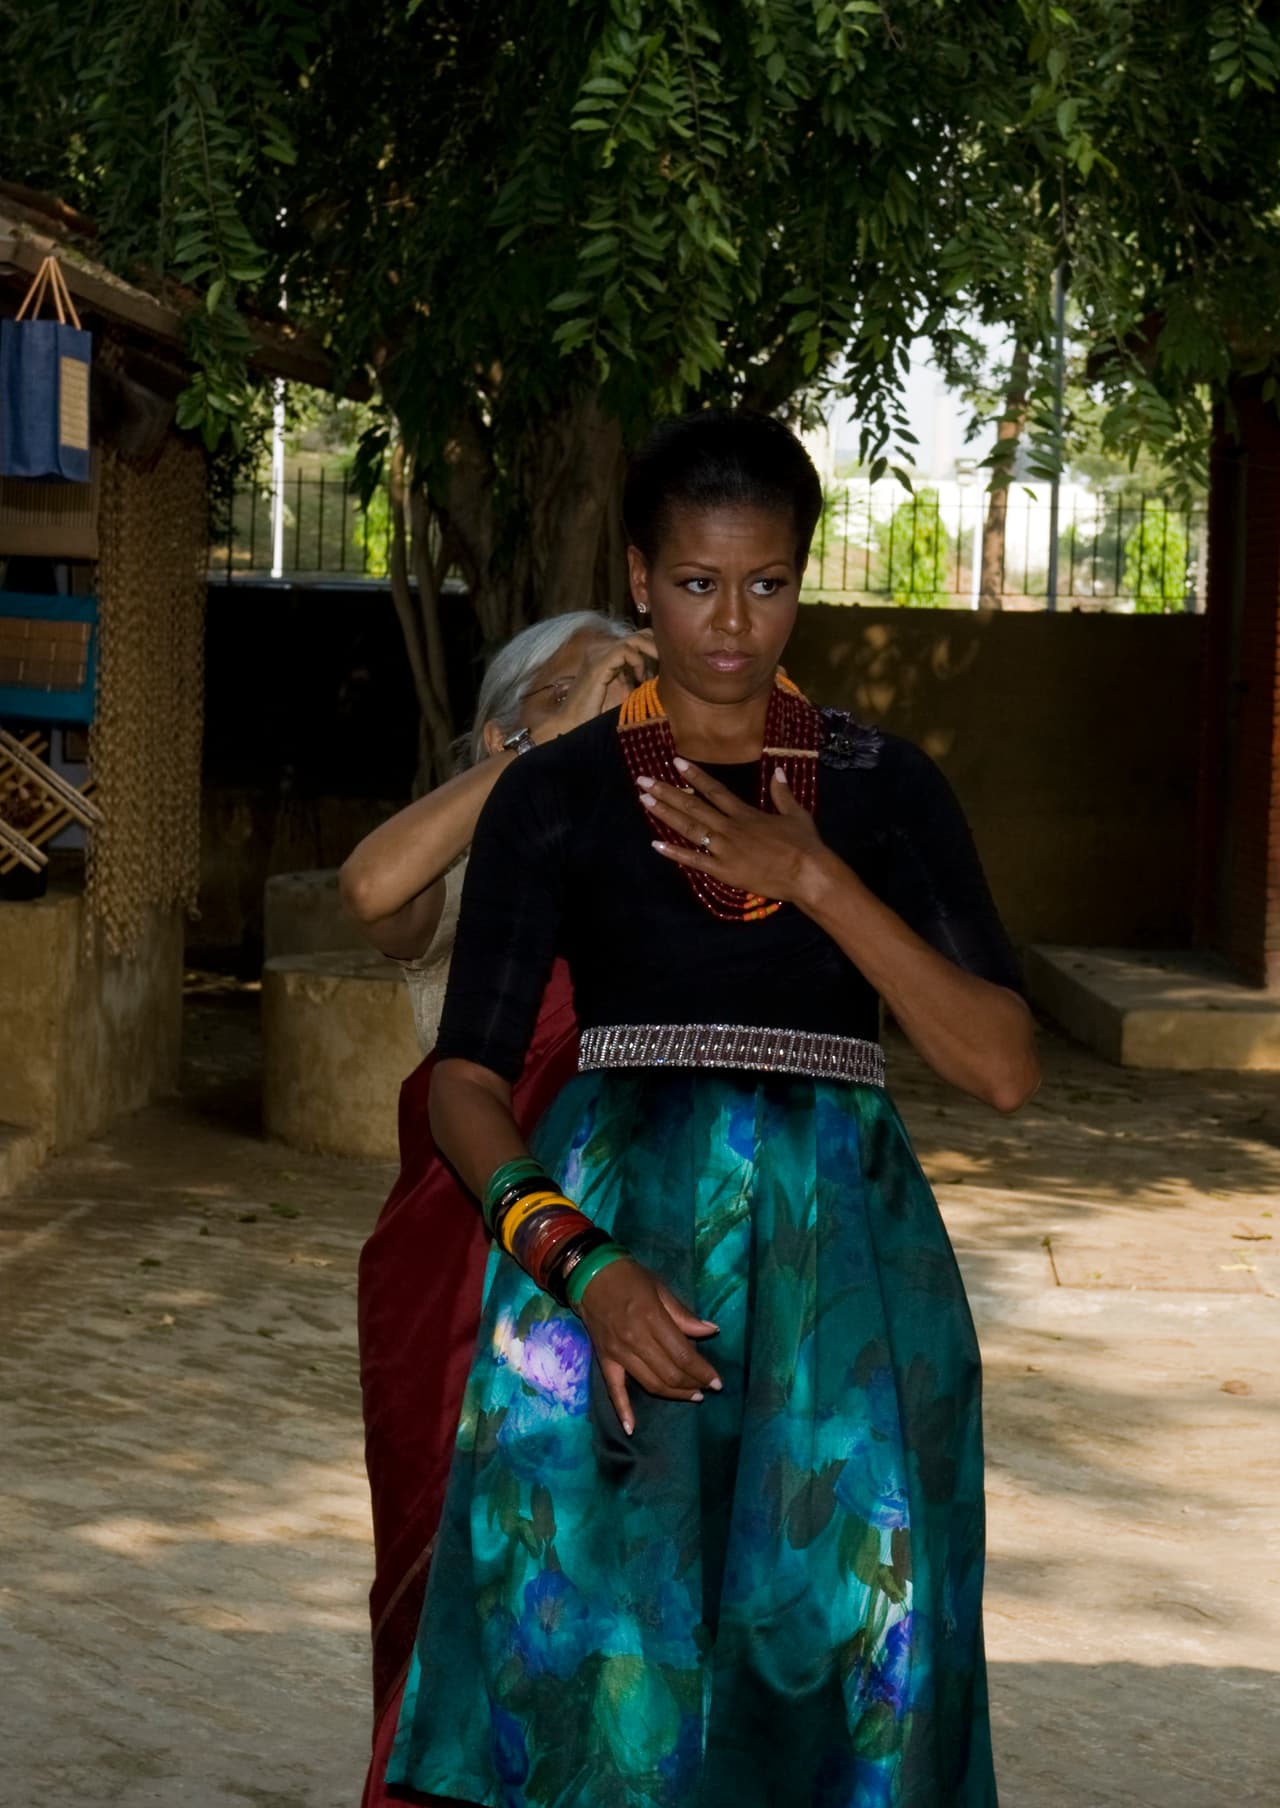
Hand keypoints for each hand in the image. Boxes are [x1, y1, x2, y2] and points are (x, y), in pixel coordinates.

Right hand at [536, 630, 656, 741]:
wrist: (572, 724)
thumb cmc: (596, 712)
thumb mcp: (623, 691)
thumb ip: (637, 677)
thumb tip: (660, 671)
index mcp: (606, 652)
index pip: (637, 638)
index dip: (654, 649)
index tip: (663, 668)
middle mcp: (601, 647)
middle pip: (639, 634)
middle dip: (657, 648)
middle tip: (666, 666)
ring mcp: (598, 653)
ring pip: (635, 638)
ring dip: (651, 653)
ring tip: (657, 671)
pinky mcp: (598, 663)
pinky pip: (626, 651)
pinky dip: (638, 663)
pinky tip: (640, 679)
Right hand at [575, 1254, 720, 1434]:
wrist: (590, 1276)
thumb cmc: (630, 1278)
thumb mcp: (661, 1288)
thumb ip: (684, 1315)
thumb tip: (712, 1331)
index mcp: (651, 1319)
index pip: (682, 1355)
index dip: (702, 1371)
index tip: (717, 1382)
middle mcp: (634, 1340)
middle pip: (669, 1373)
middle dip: (692, 1385)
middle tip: (707, 1388)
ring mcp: (618, 1353)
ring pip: (650, 1384)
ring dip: (673, 1394)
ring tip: (692, 1396)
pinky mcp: (604, 1360)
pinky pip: (614, 1390)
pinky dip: (623, 1411)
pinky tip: (632, 1429)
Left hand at [638, 758, 826, 906]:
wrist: (806, 873)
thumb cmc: (804, 845)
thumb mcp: (796, 814)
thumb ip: (782, 793)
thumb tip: (777, 771)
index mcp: (745, 813)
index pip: (714, 791)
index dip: (694, 776)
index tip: (676, 762)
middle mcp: (730, 828)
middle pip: (693, 806)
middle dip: (666, 792)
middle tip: (643, 781)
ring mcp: (724, 849)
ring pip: (689, 829)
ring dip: (665, 814)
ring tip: (644, 801)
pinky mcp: (723, 870)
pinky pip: (694, 861)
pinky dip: (674, 852)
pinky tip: (655, 844)